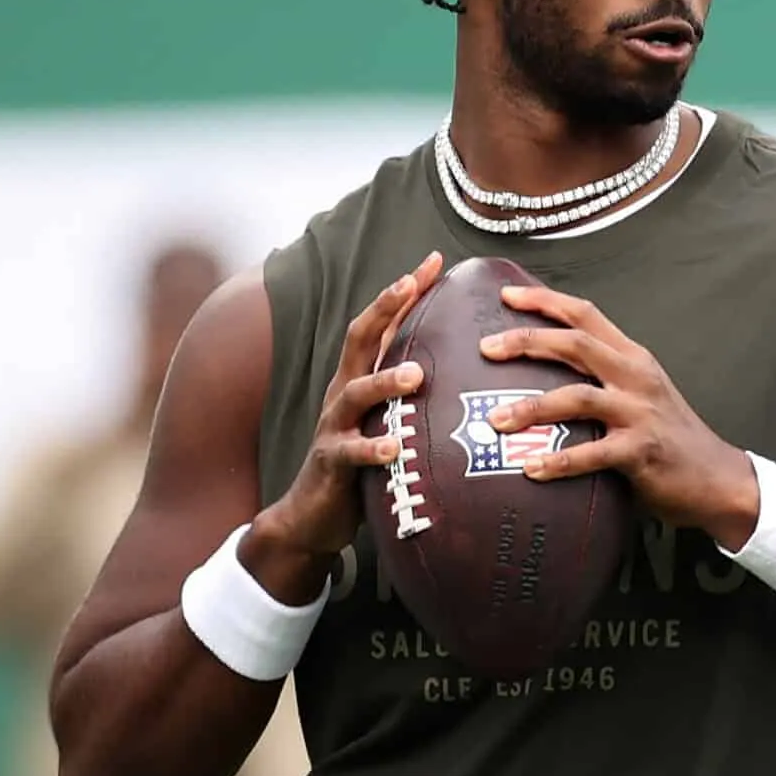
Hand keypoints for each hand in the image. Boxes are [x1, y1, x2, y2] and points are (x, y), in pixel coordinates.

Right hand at [239, 253, 441, 602]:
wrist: (312, 515)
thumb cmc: (360, 464)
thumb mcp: (386, 419)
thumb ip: (411, 394)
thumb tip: (462, 367)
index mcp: (359, 378)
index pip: (382, 325)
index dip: (404, 292)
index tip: (434, 260)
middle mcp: (343, 394)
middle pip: (359, 340)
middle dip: (384, 308)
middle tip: (411, 283)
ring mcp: (335, 427)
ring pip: (356, 394)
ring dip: (386, 381)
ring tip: (417, 374)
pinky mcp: (331, 464)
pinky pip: (351, 453)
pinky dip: (373, 448)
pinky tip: (394, 446)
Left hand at [477, 285, 760, 548]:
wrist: (716, 478)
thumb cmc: (670, 438)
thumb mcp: (641, 394)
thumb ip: (602, 380)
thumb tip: (541, 376)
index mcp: (633, 357)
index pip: (585, 314)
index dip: (544, 300)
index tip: (506, 295)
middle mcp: (635, 377)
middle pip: (575, 344)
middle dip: (527, 341)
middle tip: (486, 347)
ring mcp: (639, 412)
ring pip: (577, 397)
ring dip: (532, 407)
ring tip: (496, 420)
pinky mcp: (641, 451)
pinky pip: (592, 453)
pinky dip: (559, 460)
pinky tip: (531, 468)